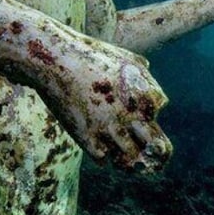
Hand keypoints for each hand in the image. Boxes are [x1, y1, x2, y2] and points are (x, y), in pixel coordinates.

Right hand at [36, 40, 172, 171]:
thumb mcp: (122, 56)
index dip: (149, 111)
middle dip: (156, 152)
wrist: (55, 60)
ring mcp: (109, 128)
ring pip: (131, 160)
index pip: (158, 110)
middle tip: (148, 152)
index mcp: (143, 94)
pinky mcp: (86, 137)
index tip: (139, 111)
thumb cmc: (88, 55)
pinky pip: (103, 159)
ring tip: (121, 150)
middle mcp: (131, 115)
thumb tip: (146, 68)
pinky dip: (103, 155)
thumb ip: (138, 67)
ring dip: (129, 158)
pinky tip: (99, 145)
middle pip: (157, 147)